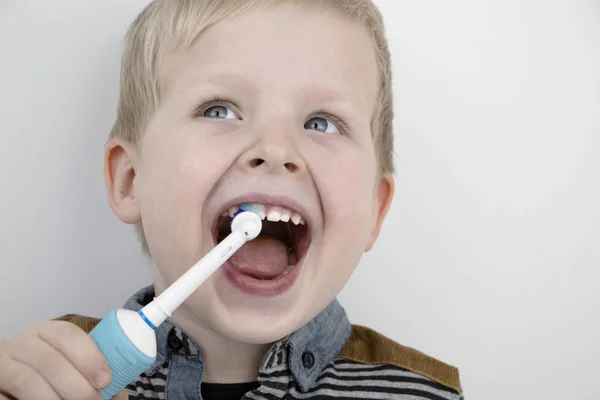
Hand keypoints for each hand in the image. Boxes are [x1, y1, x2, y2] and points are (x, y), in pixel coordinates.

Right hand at [0, 320, 126, 398]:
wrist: (9, 376)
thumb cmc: (47, 370)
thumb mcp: (68, 363)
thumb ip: (92, 375)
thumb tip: (119, 397)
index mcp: (46, 331)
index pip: (68, 335)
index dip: (89, 357)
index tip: (106, 381)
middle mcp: (21, 342)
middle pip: (51, 361)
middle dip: (77, 387)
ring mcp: (1, 362)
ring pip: (28, 381)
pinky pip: (5, 399)